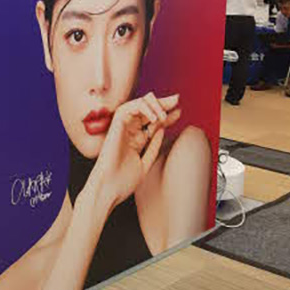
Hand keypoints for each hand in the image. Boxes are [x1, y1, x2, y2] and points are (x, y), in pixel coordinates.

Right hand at [89, 92, 180, 212]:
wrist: (109, 189)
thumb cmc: (123, 182)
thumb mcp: (145, 163)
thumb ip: (153, 146)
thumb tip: (162, 129)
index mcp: (134, 140)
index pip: (152, 123)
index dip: (167, 116)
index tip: (179, 113)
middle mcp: (128, 132)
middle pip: (147, 111)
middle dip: (163, 103)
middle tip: (176, 100)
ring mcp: (121, 128)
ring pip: (137, 105)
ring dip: (153, 104)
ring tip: (164, 114)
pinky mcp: (115, 126)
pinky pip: (128, 108)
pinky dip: (142, 108)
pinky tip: (154, 117)